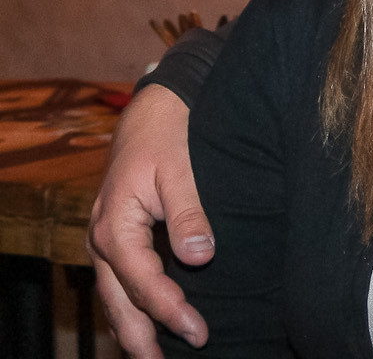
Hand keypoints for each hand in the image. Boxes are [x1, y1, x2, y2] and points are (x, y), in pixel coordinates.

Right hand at [88, 85, 211, 355]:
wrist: (155, 108)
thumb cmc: (169, 135)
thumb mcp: (183, 170)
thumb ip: (190, 214)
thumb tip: (199, 257)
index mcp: (115, 225)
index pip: (144, 282)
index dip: (171, 311)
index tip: (199, 333)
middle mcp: (103, 236)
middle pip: (119, 300)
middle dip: (141, 337)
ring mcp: (107, 237)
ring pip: (115, 294)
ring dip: (133, 326)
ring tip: (154, 357)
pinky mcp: (119, 235)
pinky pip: (120, 279)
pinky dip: (133, 304)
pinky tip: (149, 322)